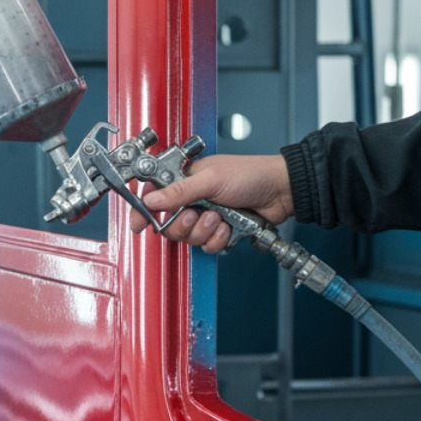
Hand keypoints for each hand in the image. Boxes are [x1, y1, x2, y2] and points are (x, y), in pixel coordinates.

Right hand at [129, 153, 294, 253]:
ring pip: (188, 237)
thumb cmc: (251, 175)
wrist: (282, 191)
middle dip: (183, 224)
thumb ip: (178, 191)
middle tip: (196, 214)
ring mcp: (206, 215)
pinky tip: (228, 227)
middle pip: (169, 223)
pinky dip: (218, 239)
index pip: (154, 196)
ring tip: (219, 218)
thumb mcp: (211, 179)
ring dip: (204, 231)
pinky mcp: (219, 229)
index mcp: (185, 180)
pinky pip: (206, 245)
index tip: (138, 224)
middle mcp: (193, 198)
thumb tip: (151, 199)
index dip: (144, 211)